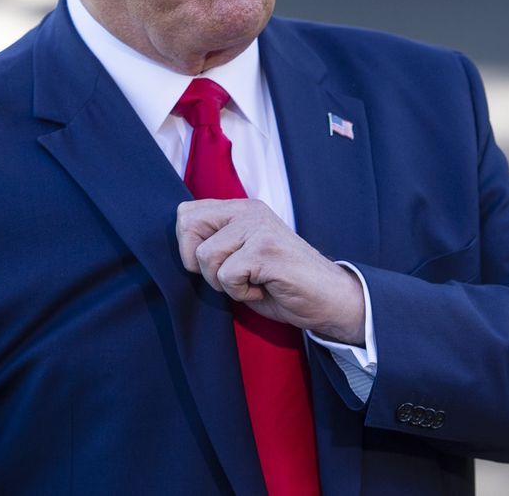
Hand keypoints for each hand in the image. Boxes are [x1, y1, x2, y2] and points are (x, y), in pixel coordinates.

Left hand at [176, 198, 365, 345]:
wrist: (328, 299)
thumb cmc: (280, 283)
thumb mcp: (241, 256)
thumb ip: (216, 243)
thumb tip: (180, 247)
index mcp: (241, 208)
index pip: (186, 213)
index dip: (188, 246)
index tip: (214, 264)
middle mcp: (249, 210)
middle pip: (187, 226)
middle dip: (199, 263)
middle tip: (229, 274)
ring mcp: (258, 228)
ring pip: (206, 256)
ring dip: (224, 282)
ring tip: (253, 281)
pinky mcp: (265, 249)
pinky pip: (227, 275)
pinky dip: (241, 292)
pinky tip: (263, 287)